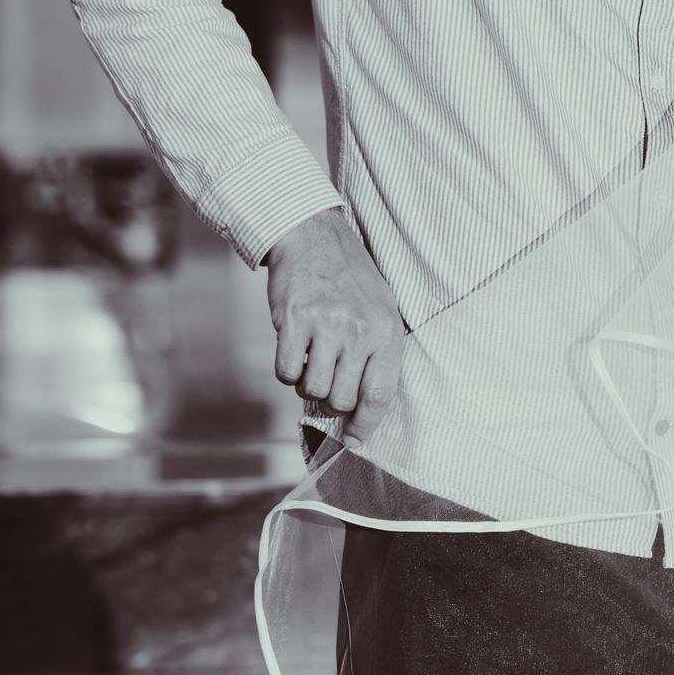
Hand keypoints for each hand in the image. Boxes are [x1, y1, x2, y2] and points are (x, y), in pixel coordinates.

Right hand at [264, 208, 404, 440]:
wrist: (312, 235)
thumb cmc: (349, 277)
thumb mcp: (381, 308)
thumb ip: (376, 354)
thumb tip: (361, 407)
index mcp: (387, 331)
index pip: (380, 394)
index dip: (366, 424)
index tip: (355, 440)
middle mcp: (359, 331)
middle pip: (343, 400)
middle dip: (332, 402)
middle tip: (327, 384)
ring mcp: (326, 326)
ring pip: (313, 390)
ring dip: (308, 384)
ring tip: (312, 360)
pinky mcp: (293, 322)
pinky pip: (286, 372)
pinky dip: (287, 371)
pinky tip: (294, 350)